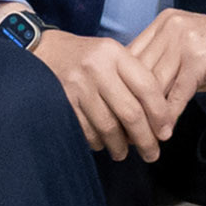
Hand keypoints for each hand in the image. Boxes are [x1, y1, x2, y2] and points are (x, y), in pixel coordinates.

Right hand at [0, 16, 173, 159]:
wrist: (41, 50)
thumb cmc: (84, 57)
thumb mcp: (110, 55)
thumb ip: (133, 78)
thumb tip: (158, 118)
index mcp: (114, 53)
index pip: (147, 87)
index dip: (160, 114)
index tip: (165, 133)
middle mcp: (97, 68)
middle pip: (130, 112)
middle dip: (144, 138)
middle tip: (152, 154)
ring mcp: (78, 85)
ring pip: (108, 126)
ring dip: (119, 146)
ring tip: (123, 153)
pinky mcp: (62, 101)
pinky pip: (86, 130)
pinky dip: (97, 142)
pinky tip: (101, 144)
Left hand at [122, 6, 205, 141]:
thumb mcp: (189, 55)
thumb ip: (163, 68)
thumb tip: (135, 96)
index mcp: (163, 24)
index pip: (130, 58)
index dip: (121, 88)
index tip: (115, 114)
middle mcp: (170, 28)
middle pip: (137, 72)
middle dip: (130, 105)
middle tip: (123, 133)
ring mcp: (184, 41)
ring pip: (154, 85)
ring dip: (148, 116)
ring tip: (141, 139)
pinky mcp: (199, 58)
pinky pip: (177, 93)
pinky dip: (169, 115)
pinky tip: (164, 132)